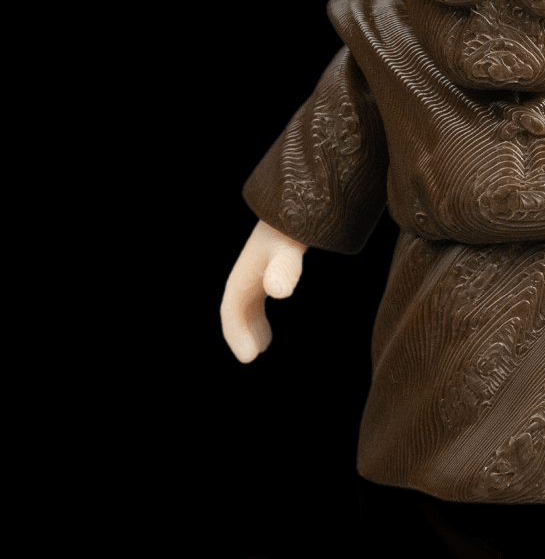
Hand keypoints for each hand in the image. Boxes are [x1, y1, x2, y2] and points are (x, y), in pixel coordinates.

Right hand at [220, 221, 306, 361]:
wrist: (298, 201)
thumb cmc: (291, 228)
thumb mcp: (287, 248)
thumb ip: (284, 267)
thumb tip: (278, 291)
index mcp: (243, 274)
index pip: (232, 310)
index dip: (237, 333)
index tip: (250, 357)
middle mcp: (246, 272)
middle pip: (236, 309)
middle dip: (241, 331)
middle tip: (253, 355)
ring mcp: (256, 269)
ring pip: (246, 303)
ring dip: (250, 324)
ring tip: (264, 344)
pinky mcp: (269, 265)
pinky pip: (256, 297)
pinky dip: (258, 314)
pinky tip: (270, 325)